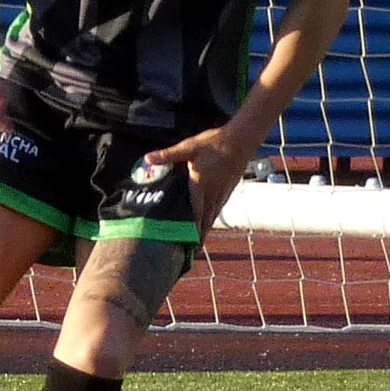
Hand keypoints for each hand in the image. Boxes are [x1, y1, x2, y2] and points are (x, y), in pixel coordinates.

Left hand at [139, 125, 258, 234]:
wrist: (242, 139)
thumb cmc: (214, 143)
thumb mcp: (188, 147)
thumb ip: (168, 155)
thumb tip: (148, 158)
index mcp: (200, 185)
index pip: (195, 212)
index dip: (192, 229)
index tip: (188, 244)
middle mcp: (212, 192)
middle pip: (205, 219)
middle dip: (199, 236)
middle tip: (193, 252)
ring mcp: (222, 191)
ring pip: (213, 214)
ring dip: (206, 229)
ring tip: (200, 242)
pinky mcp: (228, 188)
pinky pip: (219, 207)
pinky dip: (213, 217)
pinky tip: (210, 221)